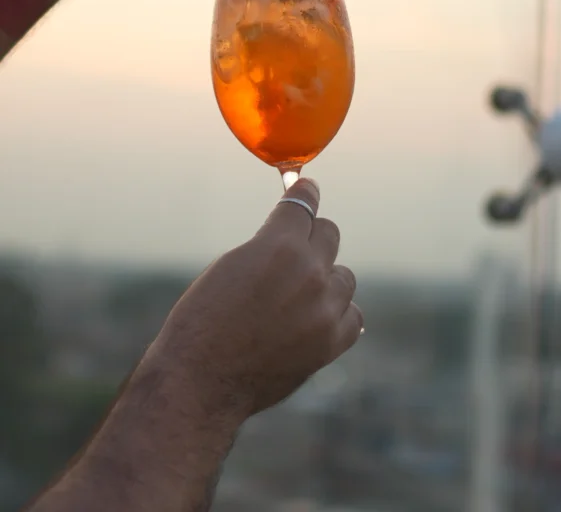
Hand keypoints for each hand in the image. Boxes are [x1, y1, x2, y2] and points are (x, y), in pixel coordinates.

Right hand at [154, 179, 361, 417]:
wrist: (202, 380)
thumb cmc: (204, 319)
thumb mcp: (232, 265)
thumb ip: (269, 247)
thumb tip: (294, 237)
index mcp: (279, 245)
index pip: (304, 204)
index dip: (305, 193)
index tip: (308, 189)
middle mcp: (310, 272)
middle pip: (329, 234)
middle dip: (312, 237)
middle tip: (297, 248)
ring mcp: (324, 309)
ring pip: (344, 276)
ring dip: (325, 279)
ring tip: (298, 296)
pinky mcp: (330, 343)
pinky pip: (352, 315)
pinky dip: (336, 314)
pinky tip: (317, 318)